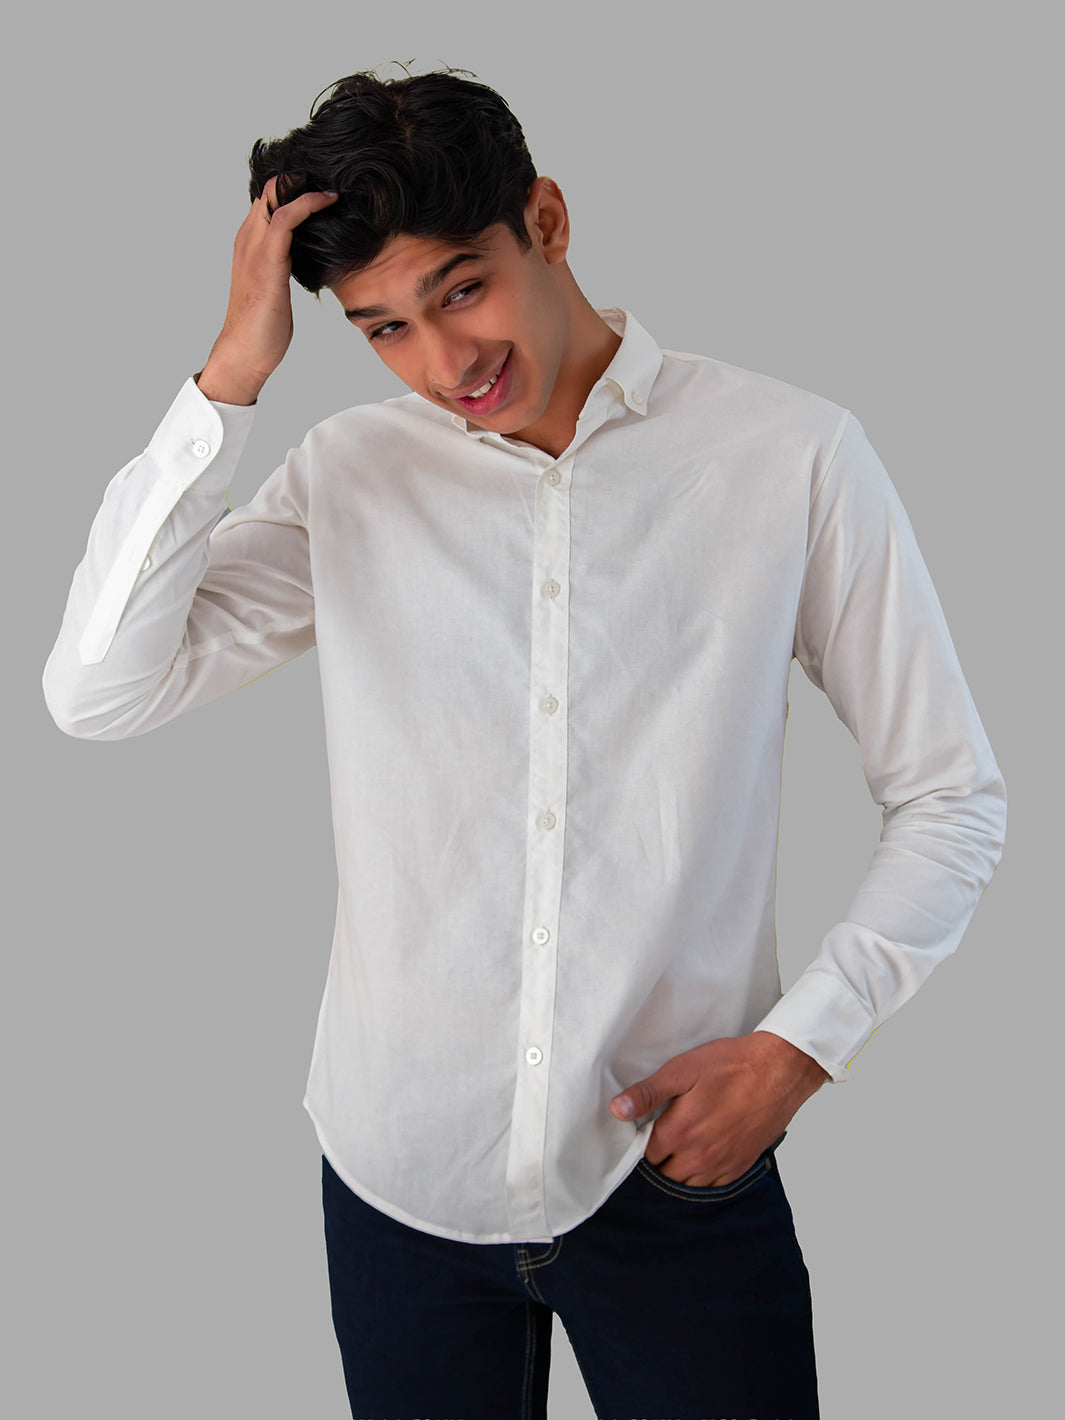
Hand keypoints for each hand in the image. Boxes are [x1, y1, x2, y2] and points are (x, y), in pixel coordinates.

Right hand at [198, 175, 338, 404]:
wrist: (245, 354)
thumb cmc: (263, 327)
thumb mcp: (276, 287)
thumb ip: (285, 266)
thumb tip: (309, 258)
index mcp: (249, 244)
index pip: (268, 199)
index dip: (295, 185)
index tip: (324, 182)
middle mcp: (247, 240)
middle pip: (271, 188)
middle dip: (302, 177)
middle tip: (336, 175)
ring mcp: (254, 249)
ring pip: (275, 196)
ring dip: (306, 183)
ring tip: (335, 180)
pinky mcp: (266, 263)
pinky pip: (285, 220)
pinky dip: (307, 204)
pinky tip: (329, 199)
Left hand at [609, 1031, 829, 1186]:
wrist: (779, 1071)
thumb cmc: (731, 1065)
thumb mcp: (683, 1070)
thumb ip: (648, 1093)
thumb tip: (617, 1110)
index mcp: (680, 1132)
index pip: (646, 1154)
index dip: (644, 1141)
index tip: (647, 1127)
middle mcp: (699, 1156)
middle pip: (665, 1174)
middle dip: (660, 1159)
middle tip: (664, 1136)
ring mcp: (722, 1164)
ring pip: (688, 1184)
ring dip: (680, 1171)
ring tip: (682, 1147)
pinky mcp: (741, 1165)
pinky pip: (714, 1186)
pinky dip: (704, 1176)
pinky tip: (704, 1157)